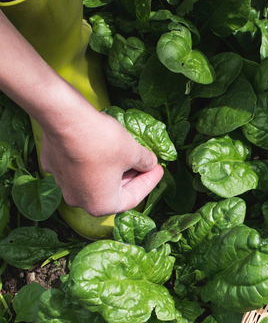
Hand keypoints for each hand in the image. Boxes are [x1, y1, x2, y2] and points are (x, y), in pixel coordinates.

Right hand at [40, 102, 163, 216]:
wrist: (65, 117)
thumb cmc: (101, 141)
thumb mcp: (133, 152)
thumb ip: (145, 162)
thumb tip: (149, 163)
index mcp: (101, 205)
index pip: (133, 197)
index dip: (149, 182)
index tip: (159, 170)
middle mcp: (79, 200)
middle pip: (113, 191)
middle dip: (132, 177)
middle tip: (146, 164)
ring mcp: (63, 184)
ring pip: (95, 179)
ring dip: (112, 169)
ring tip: (127, 156)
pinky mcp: (52, 165)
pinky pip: (78, 167)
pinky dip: (92, 160)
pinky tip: (102, 147)